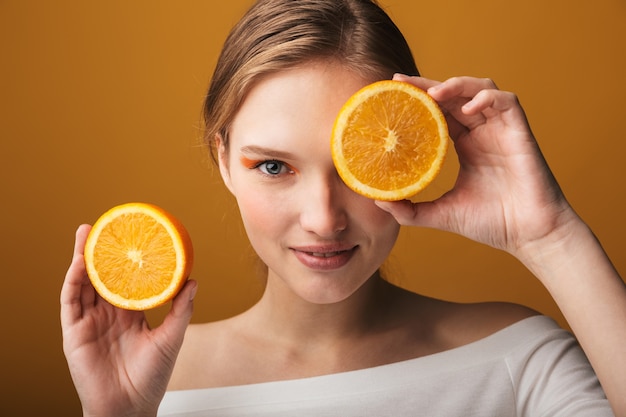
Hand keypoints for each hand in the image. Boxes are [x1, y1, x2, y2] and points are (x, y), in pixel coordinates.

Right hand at [60, 225, 196, 416]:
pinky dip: (74, 282)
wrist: (131, 408)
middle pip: (101, 276)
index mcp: (130, 314)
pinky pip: (71, 303)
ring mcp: (90, 323)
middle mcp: (108, 315)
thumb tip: (193, 280)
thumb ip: (181, 310)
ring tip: (85, 233)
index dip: (124, 259)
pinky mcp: (75, 334)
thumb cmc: (151, 378)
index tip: (130, 237)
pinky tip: (79, 264)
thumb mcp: (171, 338)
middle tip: (102, 226)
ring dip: (82, 259)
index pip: (124, 280)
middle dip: (99, 251)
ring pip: (83, 284)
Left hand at [376, 75, 577, 256]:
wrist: (529, 236)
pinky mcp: (520, 132)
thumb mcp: (440, 214)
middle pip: (454, 95)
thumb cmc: (491, 223)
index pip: (439, 111)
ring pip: (479, 89)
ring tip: (433, 94)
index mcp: (465, 145)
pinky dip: (486, 98)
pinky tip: (467, 109)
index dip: (419, 99)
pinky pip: (506, 101)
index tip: (393, 91)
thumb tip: (377, 201)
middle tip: (401, 82)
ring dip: (456, 85)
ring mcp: (501, 130)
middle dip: (428, 85)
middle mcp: (482, 132)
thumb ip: (410, 210)